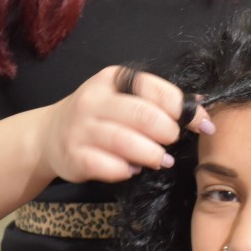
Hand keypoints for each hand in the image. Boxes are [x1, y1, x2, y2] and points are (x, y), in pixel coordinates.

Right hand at [37, 65, 212, 183]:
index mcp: (113, 79)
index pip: (155, 89)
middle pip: (143, 115)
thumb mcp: (123, 97)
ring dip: (152, 154)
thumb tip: (200, 105)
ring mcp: (81, 128)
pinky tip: (132, 169)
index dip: (184, 109)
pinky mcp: (74, 156)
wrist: (49, 134)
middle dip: (168, 132)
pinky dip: (127, 170)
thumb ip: (158, 101)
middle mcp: (94, 100)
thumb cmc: (98, 115)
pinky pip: (109, 166)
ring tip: (161, 160)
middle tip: (172, 141)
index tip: (201, 124)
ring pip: (126, 142)